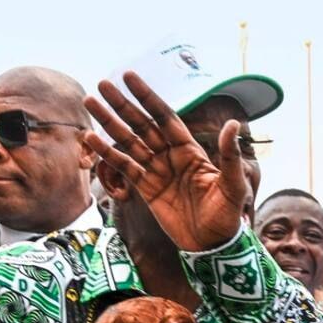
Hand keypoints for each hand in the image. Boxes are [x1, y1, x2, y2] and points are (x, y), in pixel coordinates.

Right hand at [84, 73, 248, 250]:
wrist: (212, 246)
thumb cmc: (227, 215)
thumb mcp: (233, 185)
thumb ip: (230, 155)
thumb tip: (232, 124)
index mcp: (190, 150)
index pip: (165, 117)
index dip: (148, 97)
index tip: (130, 76)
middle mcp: (171, 156)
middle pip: (142, 125)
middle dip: (122, 105)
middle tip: (102, 84)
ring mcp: (156, 172)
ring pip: (129, 142)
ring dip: (109, 123)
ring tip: (90, 102)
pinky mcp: (146, 190)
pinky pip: (124, 167)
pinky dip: (108, 154)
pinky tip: (92, 139)